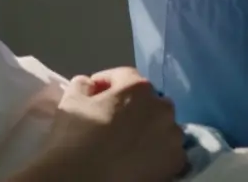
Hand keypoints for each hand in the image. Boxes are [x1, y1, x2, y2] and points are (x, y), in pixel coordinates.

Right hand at [30, 68, 186, 181]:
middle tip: (110, 117)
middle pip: (147, 100)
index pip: (124, 76)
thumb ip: (83, 84)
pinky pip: (167, 150)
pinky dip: (155, 150)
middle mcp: (162, 109)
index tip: (93, 93)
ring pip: (161, 125)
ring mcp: (173, 138)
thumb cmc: (76, 136)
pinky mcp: (176, 163)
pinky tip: (136, 156)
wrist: (84, 178)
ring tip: (125, 140)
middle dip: (131, 104)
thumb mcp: (71, 100)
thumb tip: (91, 86)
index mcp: (138, 88)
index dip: (106, 82)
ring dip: (146, 127)